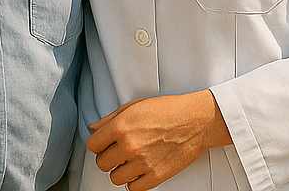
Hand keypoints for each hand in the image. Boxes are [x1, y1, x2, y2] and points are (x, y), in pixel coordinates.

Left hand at [87, 91, 229, 190]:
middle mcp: (129, 146)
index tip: (105, 144)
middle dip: (108, 157)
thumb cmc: (168, 110)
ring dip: (120, 170)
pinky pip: (133, 188)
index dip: (98, 144)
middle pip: (102, 163)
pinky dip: (134, 181)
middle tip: (117, 152)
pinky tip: (140, 170)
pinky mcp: (156, 176)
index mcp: (120, 127)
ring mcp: (142, 163)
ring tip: (130, 161)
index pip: (93, 145)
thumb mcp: (134, 106)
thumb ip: (110, 119)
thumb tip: (94, 128)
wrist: (196, 121)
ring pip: (115, 178)